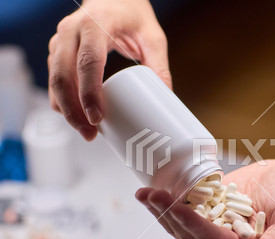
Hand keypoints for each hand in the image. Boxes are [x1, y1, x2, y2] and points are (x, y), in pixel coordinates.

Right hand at [48, 0, 170, 140]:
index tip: (97, 117)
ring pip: (54, 79)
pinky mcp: (58, 50)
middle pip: (63, 75)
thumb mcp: (152, 37)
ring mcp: (61, 40)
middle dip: (73, 110)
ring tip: (85, 131)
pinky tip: (75, 116)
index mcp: (96, 24)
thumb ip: (159, 66)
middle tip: (89, 133)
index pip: (88, 62)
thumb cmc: (132, 14)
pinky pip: (54, 79)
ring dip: (66, 109)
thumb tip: (165, 99)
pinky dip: (62, 100)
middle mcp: (72, 30)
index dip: (89, 92)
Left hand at [136, 160, 274, 238]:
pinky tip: (152, 193)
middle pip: (191, 235)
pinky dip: (168, 202)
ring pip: (182, 225)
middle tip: (153, 197)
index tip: (177, 209)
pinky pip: (185, 209)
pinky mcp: (207, 211)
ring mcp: (214, 228)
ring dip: (163, 211)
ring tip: (146, 195)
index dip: (193, 226)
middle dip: (170, 216)